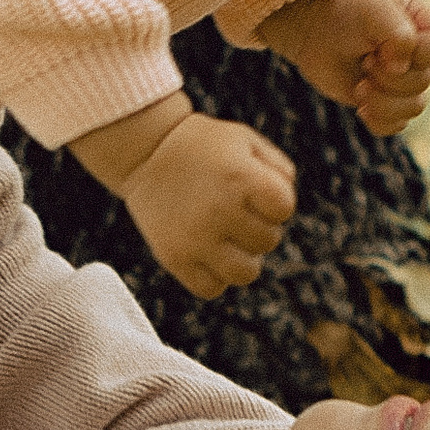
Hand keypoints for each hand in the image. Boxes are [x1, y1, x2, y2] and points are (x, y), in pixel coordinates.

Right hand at [118, 112, 296, 298]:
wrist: (145, 153)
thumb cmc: (203, 147)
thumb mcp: (244, 140)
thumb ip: (278, 169)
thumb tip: (284, 209)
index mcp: (240, 177)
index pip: (284, 208)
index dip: (276, 202)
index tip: (256, 193)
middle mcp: (220, 210)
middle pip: (268, 241)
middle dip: (258, 227)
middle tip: (235, 212)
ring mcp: (196, 239)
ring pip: (245, 274)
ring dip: (243, 259)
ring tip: (227, 240)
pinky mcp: (175, 258)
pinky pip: (211, 288)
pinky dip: (214, 277)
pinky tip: (208, 254)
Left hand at [262, 0, 429, 133]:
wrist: (315, 29)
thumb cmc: (348, 11)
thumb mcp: (373, 9)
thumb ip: (397, 34)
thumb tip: (401, 68)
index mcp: (425, 25)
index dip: (416, 51)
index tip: (382, 45)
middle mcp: (420, 55)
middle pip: (423, 80)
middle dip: (388, 76)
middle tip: (365, 60)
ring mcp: (405, 81)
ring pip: (414, 107)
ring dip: (382, 101)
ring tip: (359, 86)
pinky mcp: (386, 103)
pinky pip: (396, 125)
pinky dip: (379, 120)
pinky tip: (361, 108)